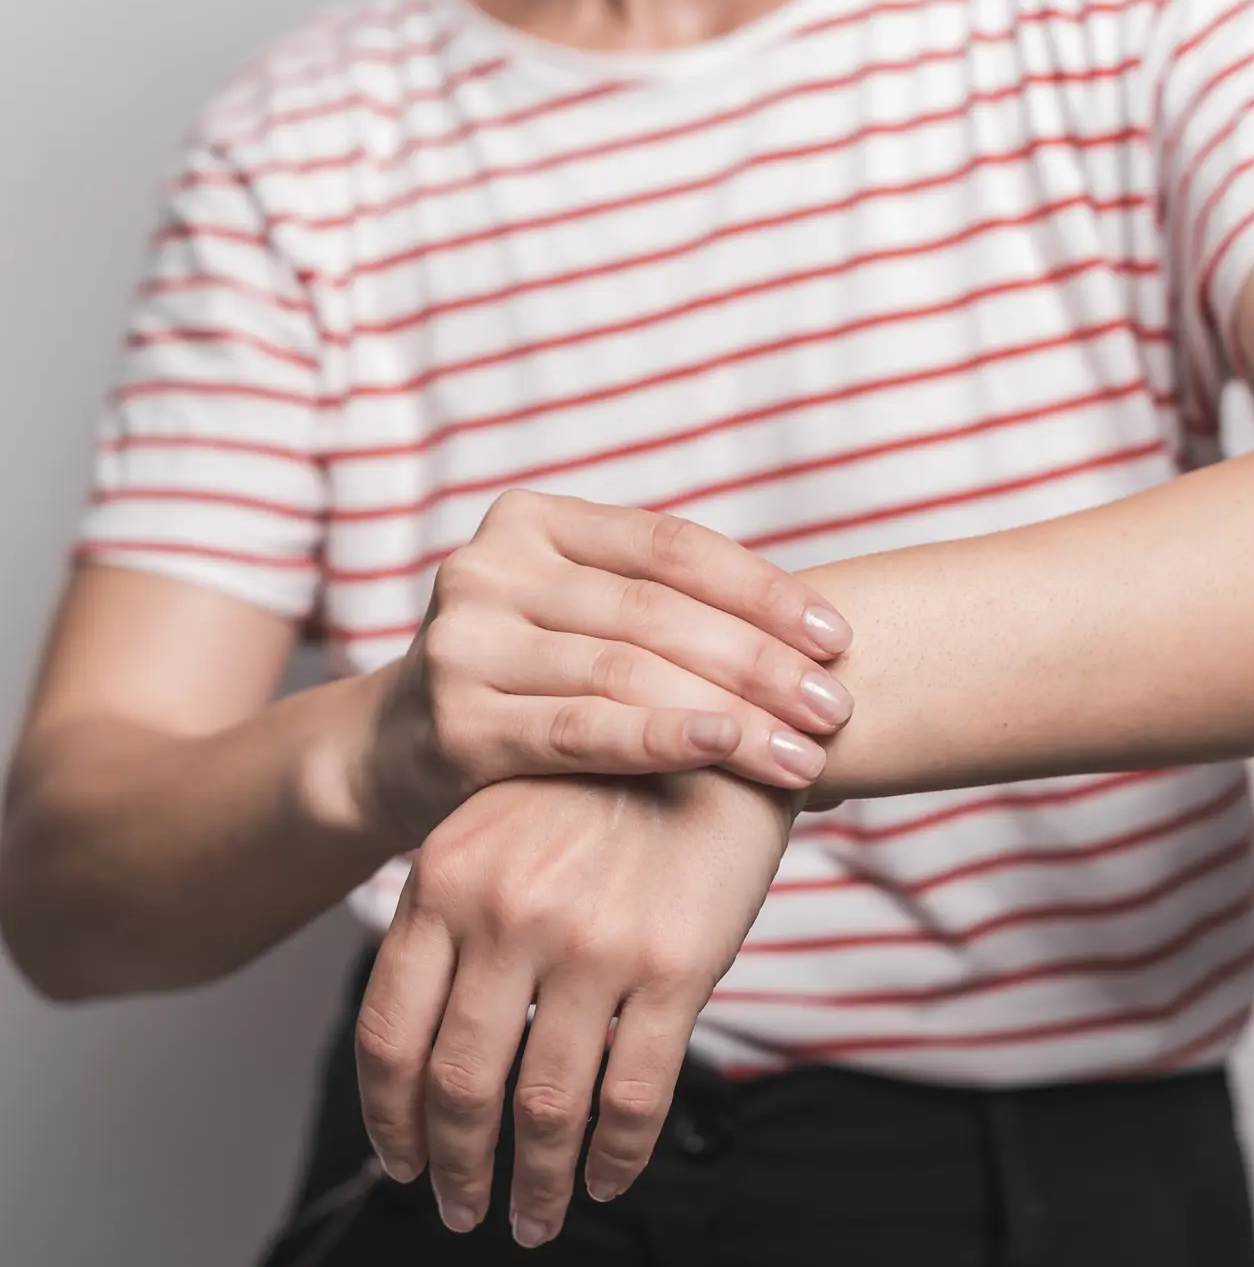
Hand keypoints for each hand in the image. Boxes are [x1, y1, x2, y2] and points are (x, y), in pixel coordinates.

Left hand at [354, 771, 792, 1246]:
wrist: (719, 729)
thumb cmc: (604, 780)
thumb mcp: (500, 818)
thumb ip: (453, 909)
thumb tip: (421, 1032)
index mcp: (448, 876)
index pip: (389, 1031)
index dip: (389, 1117)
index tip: (401, 1159)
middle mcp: (508, 913)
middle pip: (458, 1084)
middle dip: (454, 1165)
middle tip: (461, 1208)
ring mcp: (591, 942)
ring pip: (544, 1107)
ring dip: (533, 1183)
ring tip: (533, 1216)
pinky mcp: (673, 965)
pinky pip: (632, 1097)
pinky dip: (616, 1158)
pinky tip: (609, 1179)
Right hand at [356, 489, 852, 844]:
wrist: (397, 750)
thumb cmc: (526, 680)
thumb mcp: (577, 615)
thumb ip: (660, 604)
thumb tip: (812, 632)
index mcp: (533, 519)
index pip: (671, 544)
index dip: (762, 589)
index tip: (836, 637)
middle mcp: (491, 565)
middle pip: (655, 610)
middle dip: (760, 662)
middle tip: (835, 705)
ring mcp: (465, 640)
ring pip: (626, 671)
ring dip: (731, 714)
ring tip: (804, 753)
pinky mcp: (456, 721)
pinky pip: (579, 729)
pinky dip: (659, 739)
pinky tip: (724, 750)